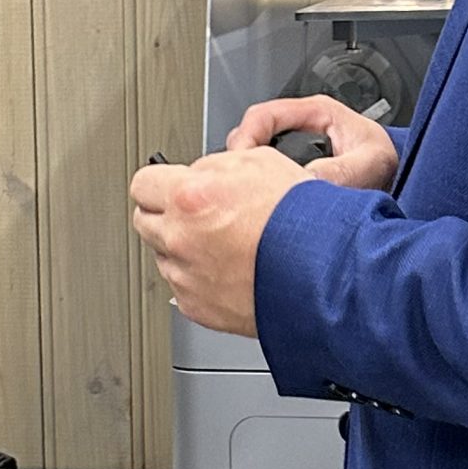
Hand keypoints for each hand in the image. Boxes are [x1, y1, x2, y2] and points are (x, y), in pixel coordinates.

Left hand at [130, 145, 304, 335]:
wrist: (325, 271)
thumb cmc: (302, 220)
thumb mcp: (260, 161)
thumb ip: (216, 165)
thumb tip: (200, 171)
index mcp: (189, 197)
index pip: (142, 183)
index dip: (159, 182)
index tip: (167, 185)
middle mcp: (179, 238)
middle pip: (145, 221)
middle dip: (167, 214)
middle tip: (196, 213)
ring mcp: (186, 277)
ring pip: (163, 256)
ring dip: (182, 248)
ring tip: (224, 244)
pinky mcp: (197, 307)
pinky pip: (183, 287)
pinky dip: (198, 279)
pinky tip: (229, 269)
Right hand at [226, 96, 399, 191]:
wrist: (396, 175)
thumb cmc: (385, 164)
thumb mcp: (369, 164)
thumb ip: (338, 172)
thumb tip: (303, 180)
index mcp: (318, 111)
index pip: (265, 114)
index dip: (246, 137)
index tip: (241, 162)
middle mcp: (303, 122)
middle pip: (252, 130)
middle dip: (241, 155)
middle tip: (237, 180)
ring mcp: (295, 139)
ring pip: (254, 148)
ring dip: (247, 169)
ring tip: (246, 189)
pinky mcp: (292, 159)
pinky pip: (262, 164)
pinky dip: (255, 178)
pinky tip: (258, 194)